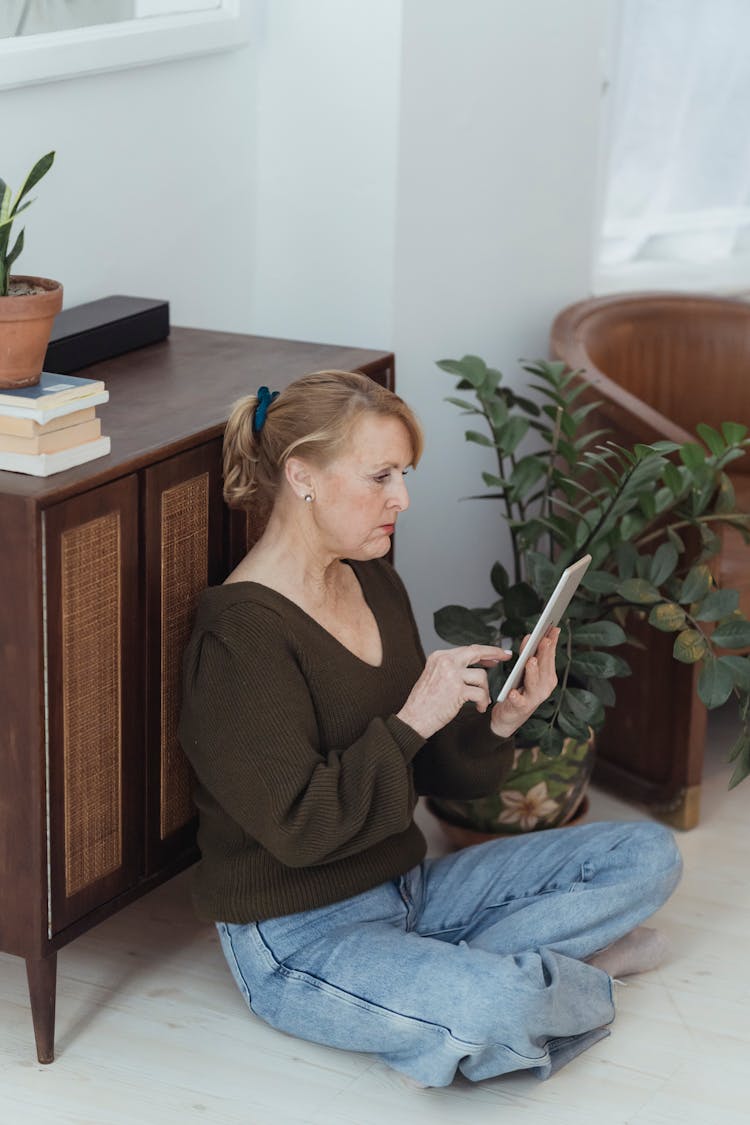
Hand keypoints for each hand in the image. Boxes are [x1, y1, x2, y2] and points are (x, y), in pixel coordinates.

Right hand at [397, 644, 512, 738]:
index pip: (467, 649)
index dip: (485, 651)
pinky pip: (480, 693)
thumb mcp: (434, 676)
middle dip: (494, 653)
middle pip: (477, 652)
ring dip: (485, 691)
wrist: (413, 718)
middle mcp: (445, 662)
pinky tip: (479, 708)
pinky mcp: (457, 690)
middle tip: (506, 657)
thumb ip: (451, 667)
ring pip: (482, 676)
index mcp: (439, 656)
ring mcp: (451, 675)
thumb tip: (475, 665)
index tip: (496, 654)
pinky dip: (482, 702)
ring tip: (481, 701)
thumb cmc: (424, 701)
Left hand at [490, 627, 559, 738]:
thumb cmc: (521, 690)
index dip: (552, 642)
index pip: (550, 656)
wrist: (510, 717)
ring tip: (531, 661)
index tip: (553, 628)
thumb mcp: (526, 671)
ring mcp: (534, 698)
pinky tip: (512, 692)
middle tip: (544, 640)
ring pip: (534, 683)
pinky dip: (517, 697)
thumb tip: (529, 636)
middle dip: (545, 653)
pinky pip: (519, 702)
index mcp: (548, 676)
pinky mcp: (521, 708)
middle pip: (545, 667)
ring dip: (533, 672)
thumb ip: (528, 654)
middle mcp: (544, 687)